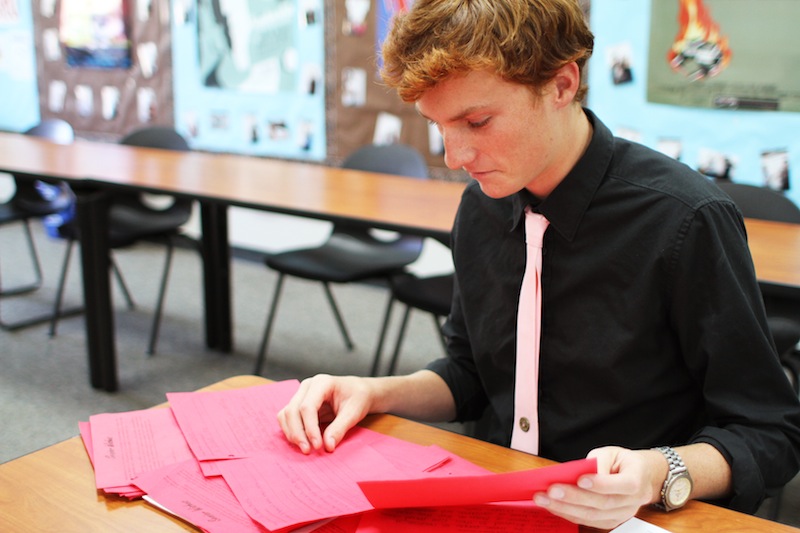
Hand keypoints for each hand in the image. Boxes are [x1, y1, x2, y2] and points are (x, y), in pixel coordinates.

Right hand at [277, 374, 374, 453]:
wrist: (358, 391)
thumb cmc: (358, 398)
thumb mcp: (354, 412)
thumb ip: (340, 428)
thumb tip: (328, 446)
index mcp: (322, 382)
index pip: (307, 407)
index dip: (310, 428)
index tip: (318, 446)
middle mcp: (307, 386)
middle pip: (292, 410)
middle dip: (298, 433)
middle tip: (308, 451)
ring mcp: (301, 394)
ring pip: (286, 414)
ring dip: (292, 433)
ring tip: (305, 448)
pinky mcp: (298, 403)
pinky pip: (287, 418)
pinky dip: (291, 431)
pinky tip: (302, 442)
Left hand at [532, 446, 664, 529]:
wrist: (640, 478)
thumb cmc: (622, 463)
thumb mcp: (611, 453)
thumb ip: (597, 462)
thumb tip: (578, 474)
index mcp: (636, 480)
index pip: (622, 485)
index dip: (601, 484)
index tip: (580, 479)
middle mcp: (631, 502)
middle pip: (603, 503)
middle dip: (574, 497)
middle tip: (551, 490)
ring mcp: (622, 515)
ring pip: (594, 516)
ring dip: (566, 508)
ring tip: (544, 499)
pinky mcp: (611, 522)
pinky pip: (589, 521)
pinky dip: (568, 514)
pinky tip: (552, 506)